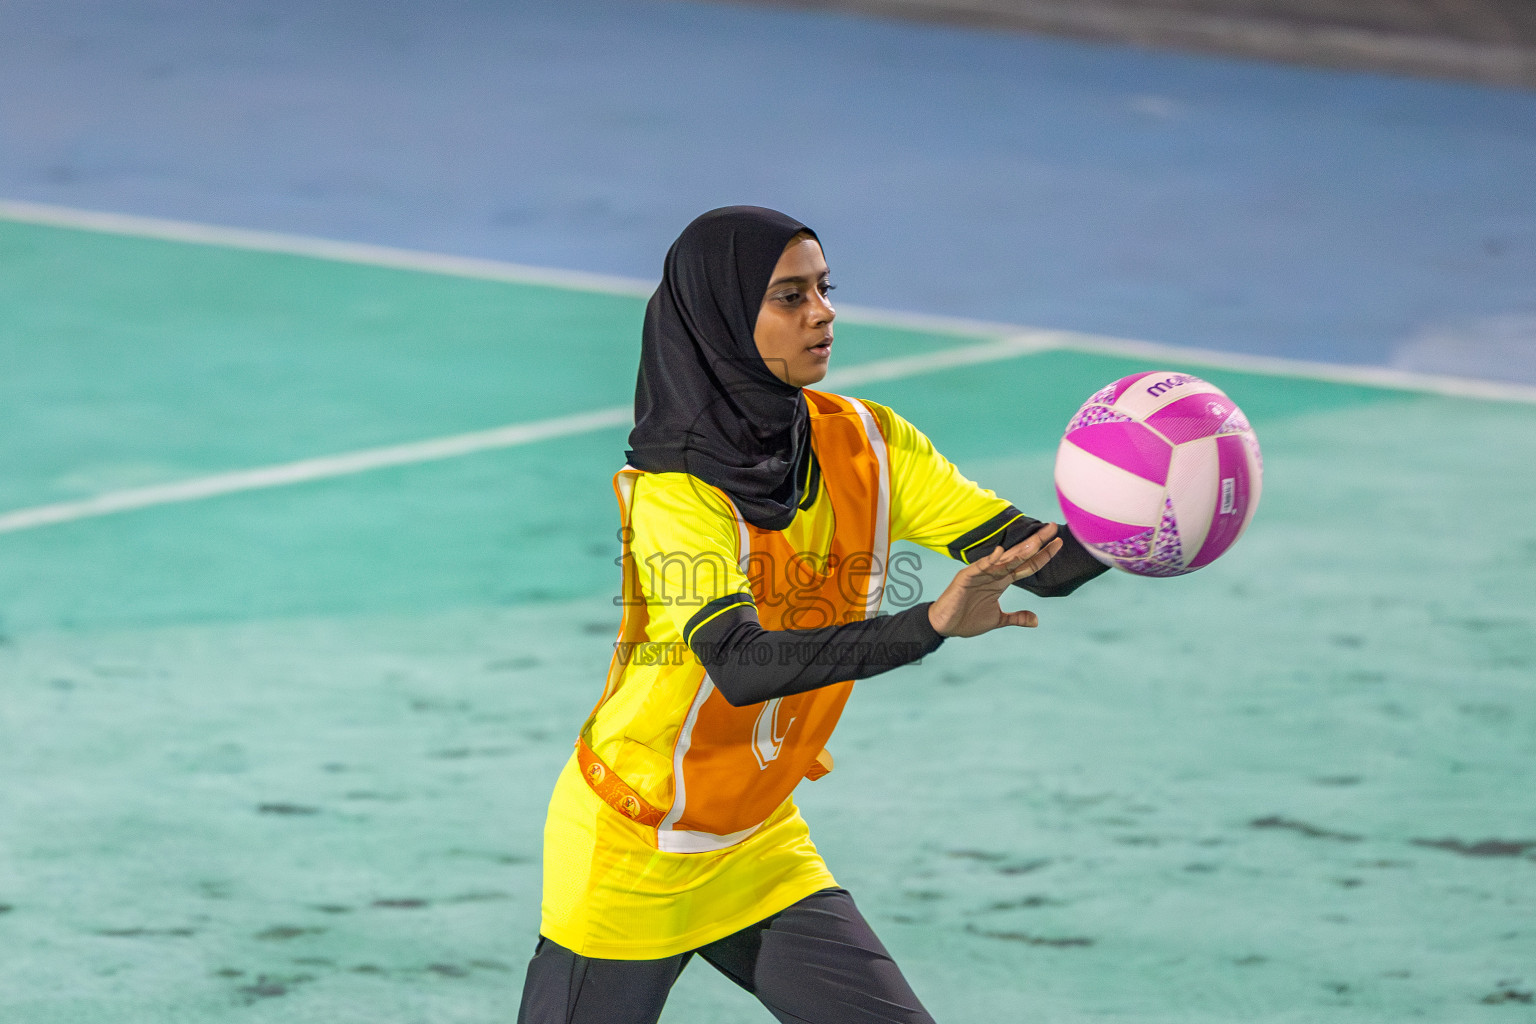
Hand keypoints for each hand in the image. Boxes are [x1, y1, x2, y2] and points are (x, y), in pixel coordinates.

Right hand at [927, 524, 1062, 637]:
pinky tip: (1000, 551)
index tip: (1059, 543)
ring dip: (1020, 551)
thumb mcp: (998, 620)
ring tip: (1036, 541)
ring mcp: (980, 573)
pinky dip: (989, 560)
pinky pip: (979, 567)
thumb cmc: (968, 619)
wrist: (945, 626)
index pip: (1027, 564)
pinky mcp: (966, 577)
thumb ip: (1016, 617)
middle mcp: (994, 573)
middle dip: (1037, 542)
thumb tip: (1036, 620)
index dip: (1043, 555)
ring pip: (1004, 559)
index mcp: (1002, 580)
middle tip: (1053, 528)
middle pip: (1019, 555)